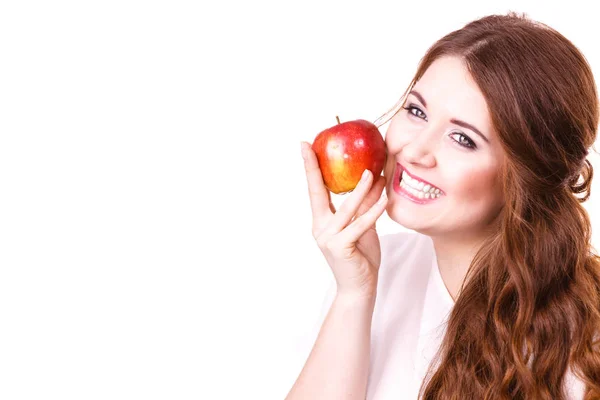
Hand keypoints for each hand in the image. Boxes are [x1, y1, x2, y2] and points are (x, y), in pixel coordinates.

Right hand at [301, 141, 387, 297]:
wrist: (360, 289)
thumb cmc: (361, 258)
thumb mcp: (363, 228)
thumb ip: (364, 207)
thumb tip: (374, 178)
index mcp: (322, 222)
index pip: (315, 190)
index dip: (309, 168)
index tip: (304, 146)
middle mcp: (320, 228)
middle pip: (318, 193)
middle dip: (313, 168)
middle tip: (311, 145)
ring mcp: (328, 238)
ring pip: (346, 207)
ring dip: (360, 188)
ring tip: (372, 172)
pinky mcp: (341, 247)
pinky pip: (360, 224)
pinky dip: (373, 211)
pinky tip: (384, 199)